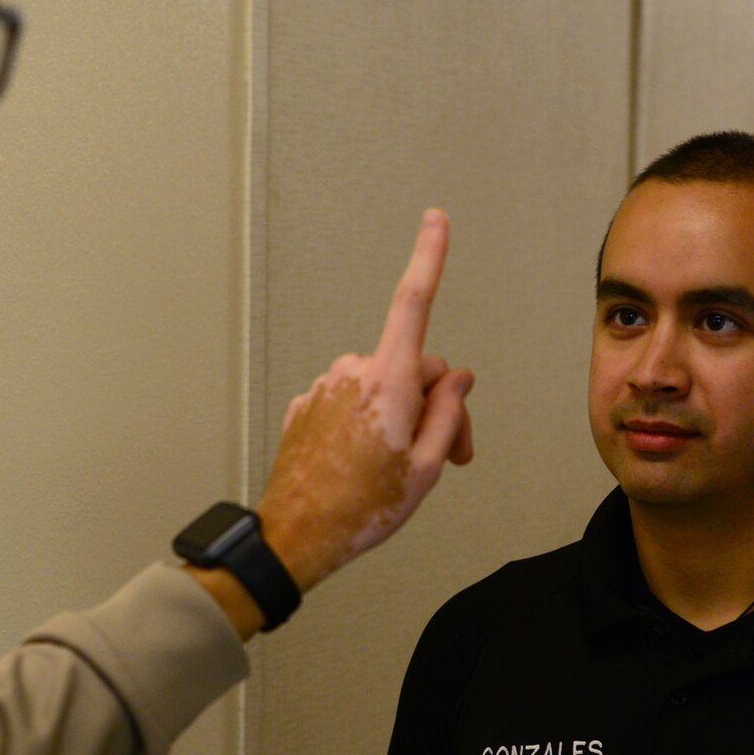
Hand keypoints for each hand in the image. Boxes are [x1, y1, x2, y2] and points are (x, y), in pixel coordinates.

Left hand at [256, 209, 474, 591]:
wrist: (296, 534)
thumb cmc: (363, 508)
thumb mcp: (428, 466)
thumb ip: (449, 412)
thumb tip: (456, 378)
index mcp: (387, 381)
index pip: (413, 303)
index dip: (428, 257)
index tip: (435, 220)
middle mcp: (352, 372)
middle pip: (413, 367)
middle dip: (437, 403)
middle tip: (453, 458)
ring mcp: (325, 387)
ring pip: (382, 385)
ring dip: (401, 416)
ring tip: (401, 468)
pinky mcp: (306, 405)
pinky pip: (352, 401)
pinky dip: (368, 423)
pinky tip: (365, 463)